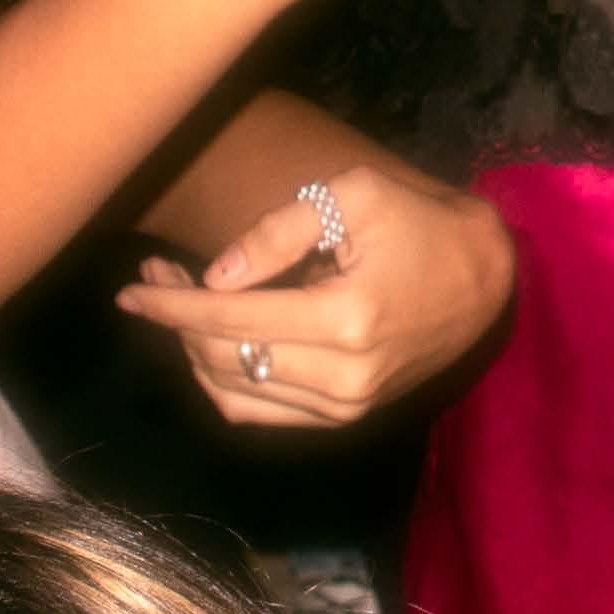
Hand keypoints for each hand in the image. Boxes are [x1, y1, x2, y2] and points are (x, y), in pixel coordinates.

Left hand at [116, 164, 513, 427]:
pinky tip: (210, 340)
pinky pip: (262, 413)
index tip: (130, 289)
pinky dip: (223, 382)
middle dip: (175, 320)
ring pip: (236, 393)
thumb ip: (280, 231)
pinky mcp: (347, 417)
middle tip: (155, 274)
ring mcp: (346, 407)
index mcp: (345, 321)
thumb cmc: (417, 223)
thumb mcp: (353, 196)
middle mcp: (344, 378)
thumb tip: (217, 275)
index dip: (171, 306)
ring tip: (176, 298)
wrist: (484, 280)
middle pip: (225, 359)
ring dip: (192, 350)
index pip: (230, 321)